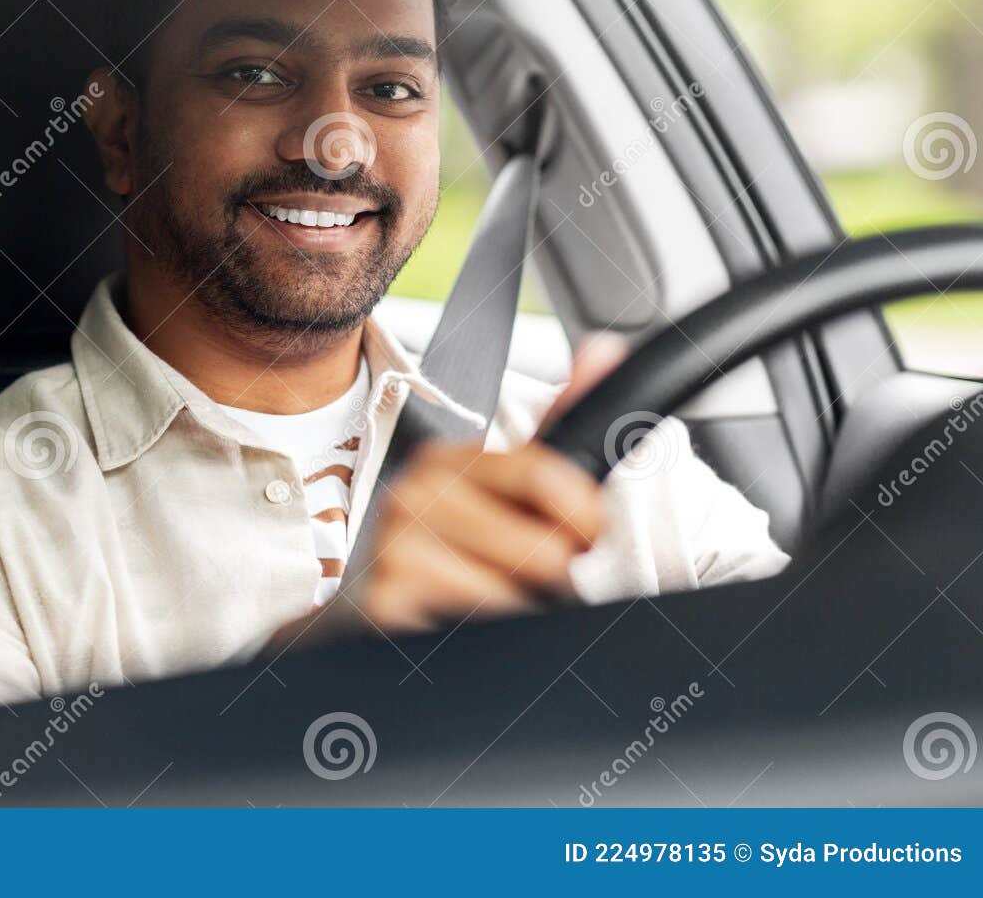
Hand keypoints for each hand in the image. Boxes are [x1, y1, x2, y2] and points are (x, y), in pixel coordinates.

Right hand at [359, 333, 626, 631]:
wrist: (379, 615)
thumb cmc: (459, 554)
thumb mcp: (512, 487)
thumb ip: (560, 424)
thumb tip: (603, 350)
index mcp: (448, 460)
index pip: (544, 473)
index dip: (585, 517)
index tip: (588, 538)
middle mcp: (414, 494)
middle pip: (539, 545)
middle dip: (556, 572)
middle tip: (538, 579)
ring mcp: (395, 546)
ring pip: (511, 592)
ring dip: (521, 607)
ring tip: (498, 600)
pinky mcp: (386, 600)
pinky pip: (476, 622)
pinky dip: (489, 633)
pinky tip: (468, 619)